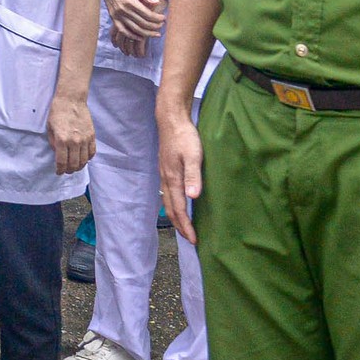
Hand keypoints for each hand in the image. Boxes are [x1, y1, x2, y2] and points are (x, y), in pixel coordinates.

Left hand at [48, 92, 94, 175]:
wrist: (71, 100)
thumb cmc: (57, 113)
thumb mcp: (50, 128)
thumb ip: (54, 143)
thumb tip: (58, 154)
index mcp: (62, 140)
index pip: (62, 161)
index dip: (59, 170)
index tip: (58, 172)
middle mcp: (74, 141)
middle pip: (74, 164)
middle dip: (69, 170)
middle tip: (66, 171)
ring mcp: (85, 139)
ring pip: (84, 160)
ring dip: (79, 167)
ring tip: (74, 167)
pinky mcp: (92, 136)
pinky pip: (92, 152)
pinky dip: (88, 158)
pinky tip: (83, 159)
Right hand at [99, 0, 166, 42]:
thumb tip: (156, 2)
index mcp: (129, 1)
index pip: (147, 14)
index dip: (157, 18)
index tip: (164, 18)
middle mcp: (123, 10)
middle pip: (142, 23)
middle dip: (154, 26)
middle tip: (162, 26)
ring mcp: (117, 16)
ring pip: (134, 29)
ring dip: (147, 33)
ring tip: (156, 34)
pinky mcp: (113, 18)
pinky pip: (123, 31)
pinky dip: (132, 36)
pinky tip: (140, 37)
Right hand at [158, 109, 202, 243]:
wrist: (171, 119)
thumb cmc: (184, 136)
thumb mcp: (193, 155)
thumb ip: (193, 176)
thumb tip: (193, 197)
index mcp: (172, 179)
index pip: (178, 209)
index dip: (186, 225)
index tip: (194, 239)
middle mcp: (166, 179)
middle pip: (170, 209)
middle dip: (180, 226)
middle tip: (190, 239)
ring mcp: (164, 174)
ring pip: (168, 202)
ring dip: (176, 217)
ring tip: (184, 226)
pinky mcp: (166, 169)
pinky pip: (168, 193)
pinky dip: (173, 205)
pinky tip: (179, 203)